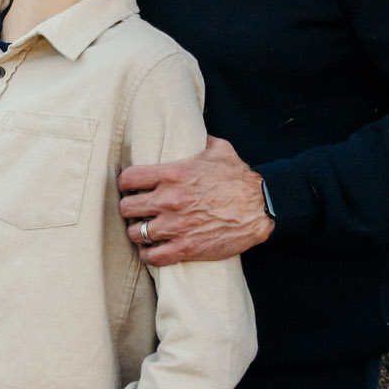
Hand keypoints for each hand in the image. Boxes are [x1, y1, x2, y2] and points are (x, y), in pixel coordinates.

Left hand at [117, 136, 273, 266]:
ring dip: (139, 232)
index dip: (127, 184)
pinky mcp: (185, 248)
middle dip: (130, 209)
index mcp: (172, 174)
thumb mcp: (217, 149)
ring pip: (136, 234)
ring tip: (145, 230)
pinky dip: (149, 254)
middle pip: (126, 208)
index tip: (132, 188)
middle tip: (138, 210)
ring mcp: (176, 227)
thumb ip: (195, 141)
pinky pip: (151, 257)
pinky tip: (154, 249)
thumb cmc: (240, 177)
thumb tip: (185, 131)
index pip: (128, 179)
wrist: (261, 207)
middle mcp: (169, 200)